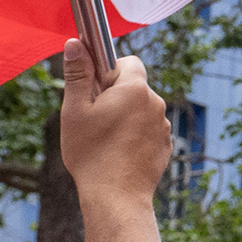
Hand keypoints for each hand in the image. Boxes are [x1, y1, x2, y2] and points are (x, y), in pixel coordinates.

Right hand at [58, 44, 171, 207]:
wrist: (115, 198)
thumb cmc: (91, 153)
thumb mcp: (75, 110)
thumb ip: (77, 74)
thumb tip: (75, 43)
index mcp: (135, 89)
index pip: (128, 61)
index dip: (108, 70)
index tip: (94, 90)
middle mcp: (155, 103)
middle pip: (134, 86)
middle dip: (115, 95)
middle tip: (94, 117)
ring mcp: (163, 126)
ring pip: (141, 110)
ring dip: (126, 116)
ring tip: (105, 140)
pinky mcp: (165, 146)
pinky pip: (148, 130)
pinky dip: (135, 135)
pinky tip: (119, 153)